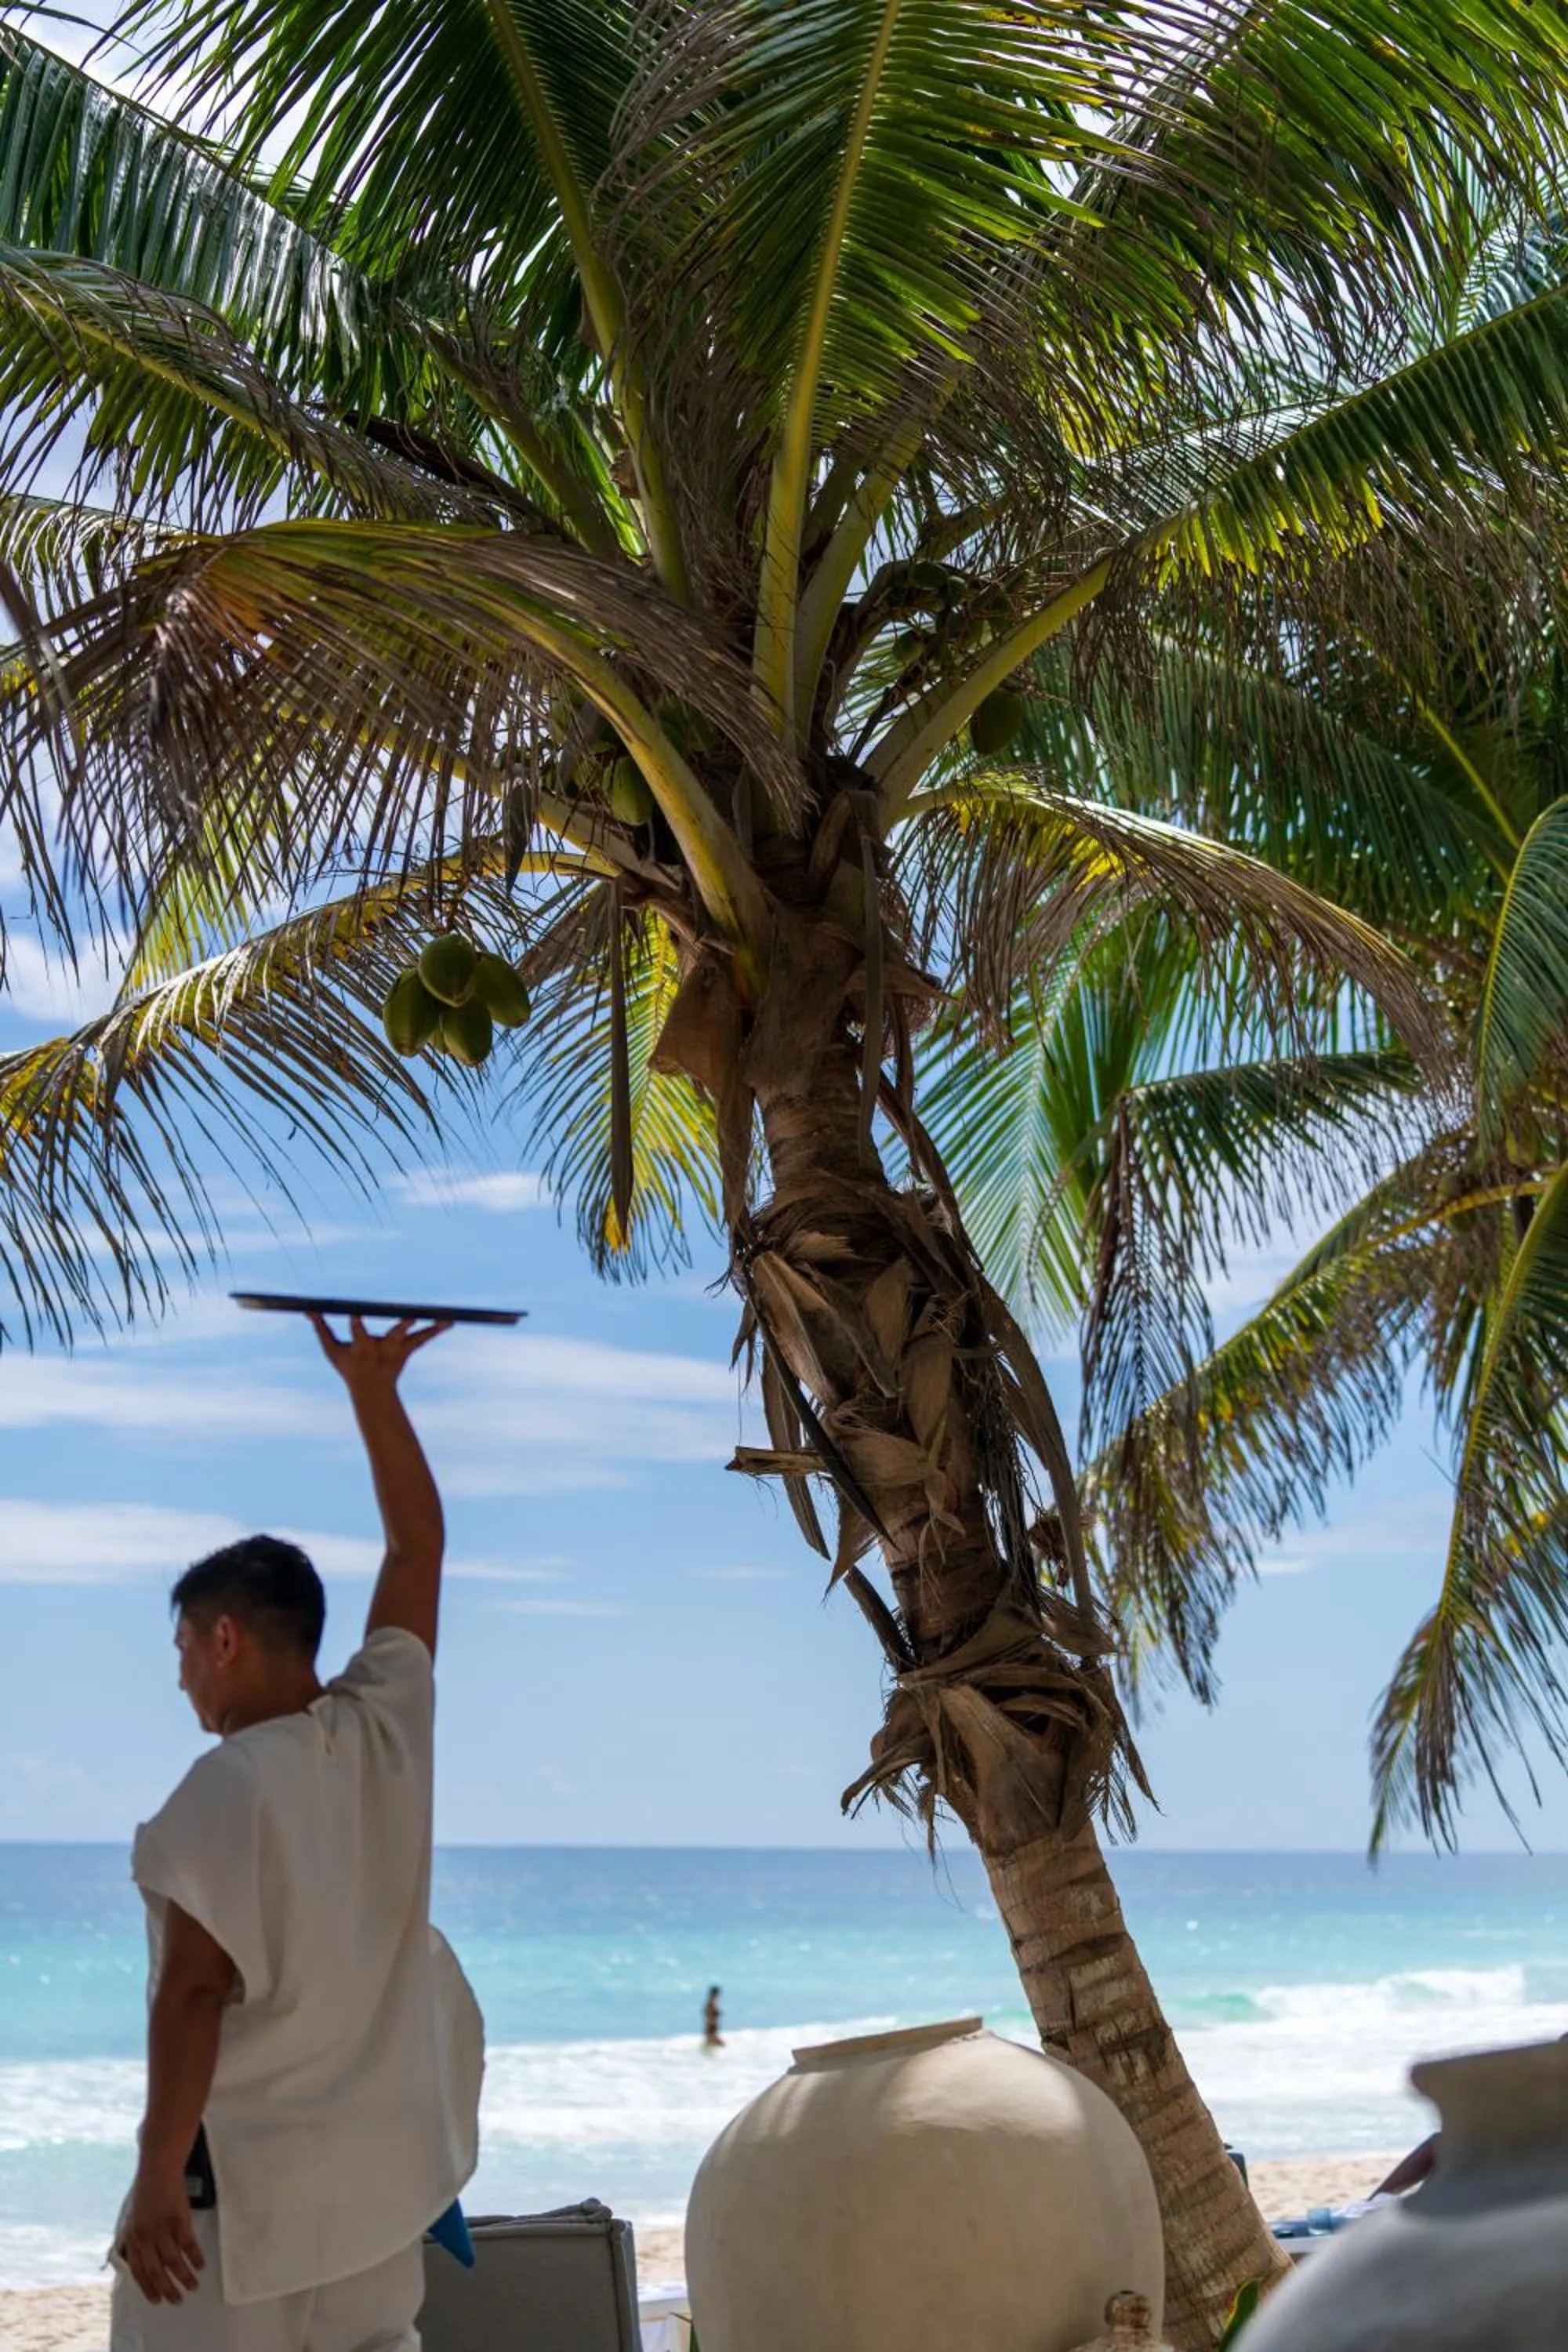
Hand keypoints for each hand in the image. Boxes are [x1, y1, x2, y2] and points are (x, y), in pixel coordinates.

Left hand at [119, 2163, 203, 2304]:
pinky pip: (188, 2244)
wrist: (158, 2169)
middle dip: (167, 2288)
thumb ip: (133, 2239)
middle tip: (177, 2300)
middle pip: (156, 2270)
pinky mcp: (179, 2219)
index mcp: (133, 2238)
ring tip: (193, 2286)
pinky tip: (200, 2265)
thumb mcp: (132, 2217)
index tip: (157, 2299)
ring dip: (184, 2276)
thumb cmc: (145, 2192)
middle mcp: (146, 2237)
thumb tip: (134, 2259)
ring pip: (173, 2261)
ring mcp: (163, 2228)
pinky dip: (195, 2257)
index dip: (148, 2287)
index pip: (138, 2271)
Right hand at [309, 1313, 451, 1395]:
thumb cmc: (348, 1367)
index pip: (357, 1334)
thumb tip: (306, 1310)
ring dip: (428, 1329)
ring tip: (445, 1321)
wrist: (371, 1390)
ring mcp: (397, 1352)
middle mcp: (381, 1351)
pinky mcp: (408, 1350)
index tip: (356, 1313)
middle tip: (410, 1319)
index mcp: (361, 1349)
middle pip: (392, 1338)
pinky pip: (423, 1338)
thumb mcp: (332, 1350)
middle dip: (400, 1329)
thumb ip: (321, 1328)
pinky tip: (450, 1322)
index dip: (357, 1325)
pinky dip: (436, 1330)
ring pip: (413, 1338)